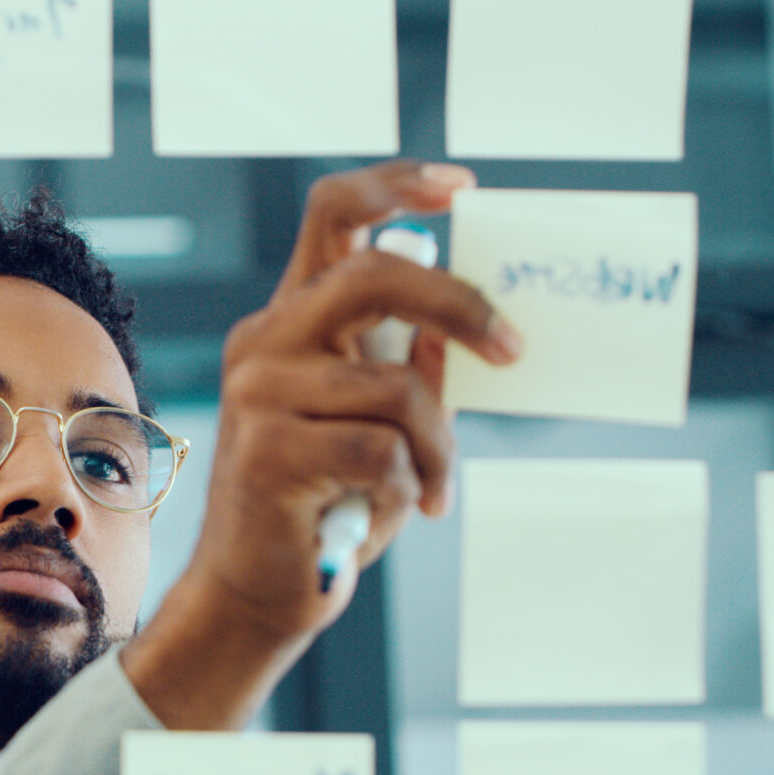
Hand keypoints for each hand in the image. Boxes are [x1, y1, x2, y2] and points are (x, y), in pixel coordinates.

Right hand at [124, 161, 521, 730]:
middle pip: (374, 274)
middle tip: (512, 349)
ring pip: (397, 386)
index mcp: (293, 320)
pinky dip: (409, 485)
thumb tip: (473, 320)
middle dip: (460, 306)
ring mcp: (260, 393)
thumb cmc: (330, 500)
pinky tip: (395, 509)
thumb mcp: (382, 419)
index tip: (462, 188)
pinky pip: (382, 450)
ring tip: (434, 485)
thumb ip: (413, 361)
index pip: (334, 215)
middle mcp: (267, 342)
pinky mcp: (268, 452)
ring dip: (438, 445)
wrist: (264, 588)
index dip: (398, 186)